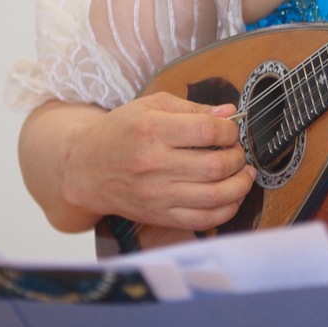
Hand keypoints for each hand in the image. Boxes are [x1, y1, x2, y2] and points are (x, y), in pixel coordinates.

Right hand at [61, 92, 255, 233]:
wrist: (84, 169)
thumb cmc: (119, 132)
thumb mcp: (150, 106)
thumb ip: (192, 108)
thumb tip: (229, 113)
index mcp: (153, 130)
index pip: (208, 131)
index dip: (230, 130)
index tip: (231, 130)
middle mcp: (155, 164)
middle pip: (216, 165)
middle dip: (238, 157)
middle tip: (238, 152)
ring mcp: (157, 194)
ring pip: (215, 196)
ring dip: (240, 185)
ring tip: (243, 174)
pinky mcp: (159, 215)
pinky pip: (203, 220)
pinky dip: (227, 209)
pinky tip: (232, 196)